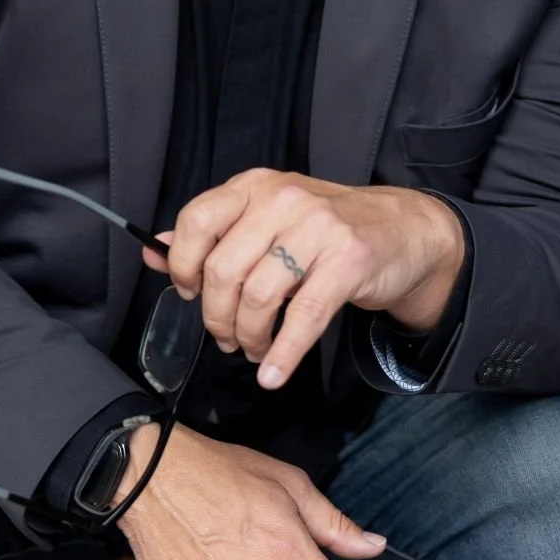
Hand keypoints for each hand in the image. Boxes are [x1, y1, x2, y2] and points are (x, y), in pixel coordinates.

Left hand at [141, 172, 463, 388]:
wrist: (404, 230)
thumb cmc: (327, 230)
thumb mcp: (267, 219)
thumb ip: (213, 235)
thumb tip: (154, 251)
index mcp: (255, 186)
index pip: (197, 221)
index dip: (184, 267)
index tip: (190, 294)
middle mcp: (283, 200)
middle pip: (224, 269)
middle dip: (217, 316)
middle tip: (225, 337)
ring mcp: (319, 227)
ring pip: (259, 297)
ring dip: (249, 337)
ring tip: (253, 349)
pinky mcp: (349, 260)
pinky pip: (302, 318)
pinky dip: (282, 354)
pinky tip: (273, 373)